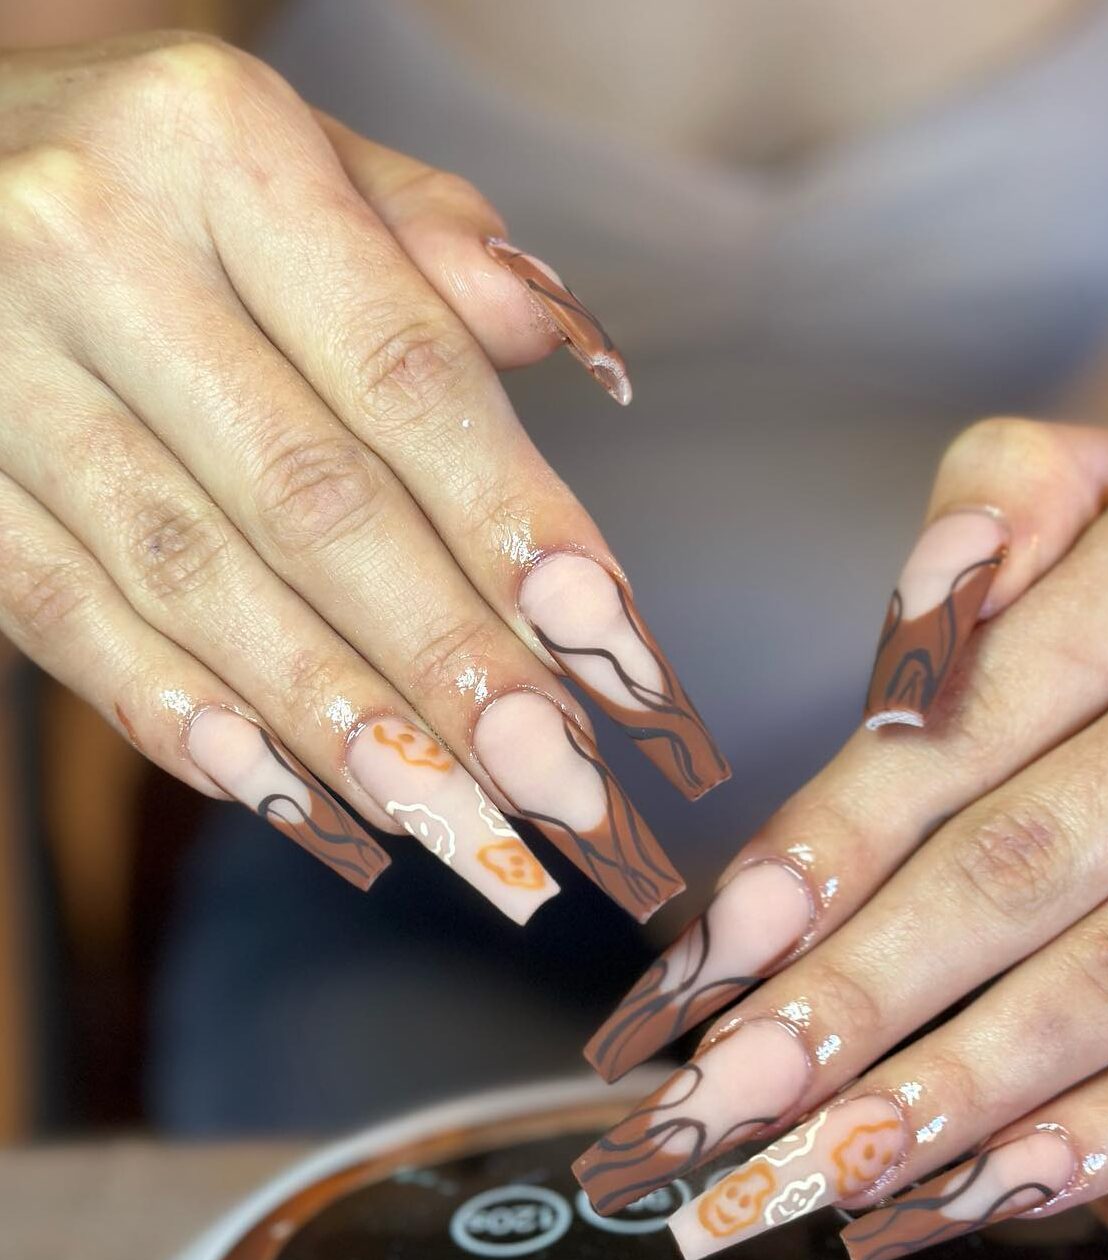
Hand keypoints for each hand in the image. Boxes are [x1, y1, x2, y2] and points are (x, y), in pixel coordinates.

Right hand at [0, 33, 726, 924]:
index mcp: (226, 147)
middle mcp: (96, 242)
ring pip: (191, 579)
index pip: (407, 375)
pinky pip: (57, 610)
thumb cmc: (168, 167)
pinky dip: (174, 712)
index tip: (614, 650)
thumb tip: (576, 351)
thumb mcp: (306, 158)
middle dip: (449, 664)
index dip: (515, 523)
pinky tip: (283, 792)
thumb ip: (437, 249)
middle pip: (312, 501)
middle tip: (560, 787)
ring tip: (455, 827)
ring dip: (335, 724)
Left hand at [572, 418, 1107, 1259]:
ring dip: (963, 1085)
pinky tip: (989, 1182)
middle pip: (1031, 863)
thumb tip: (915, 631)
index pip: (971, 720)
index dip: (835, 841)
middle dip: (865, 992)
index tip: (719, 950)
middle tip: (729, 1094)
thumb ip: (983, 516)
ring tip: (826, 1165)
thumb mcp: (1074, 479)